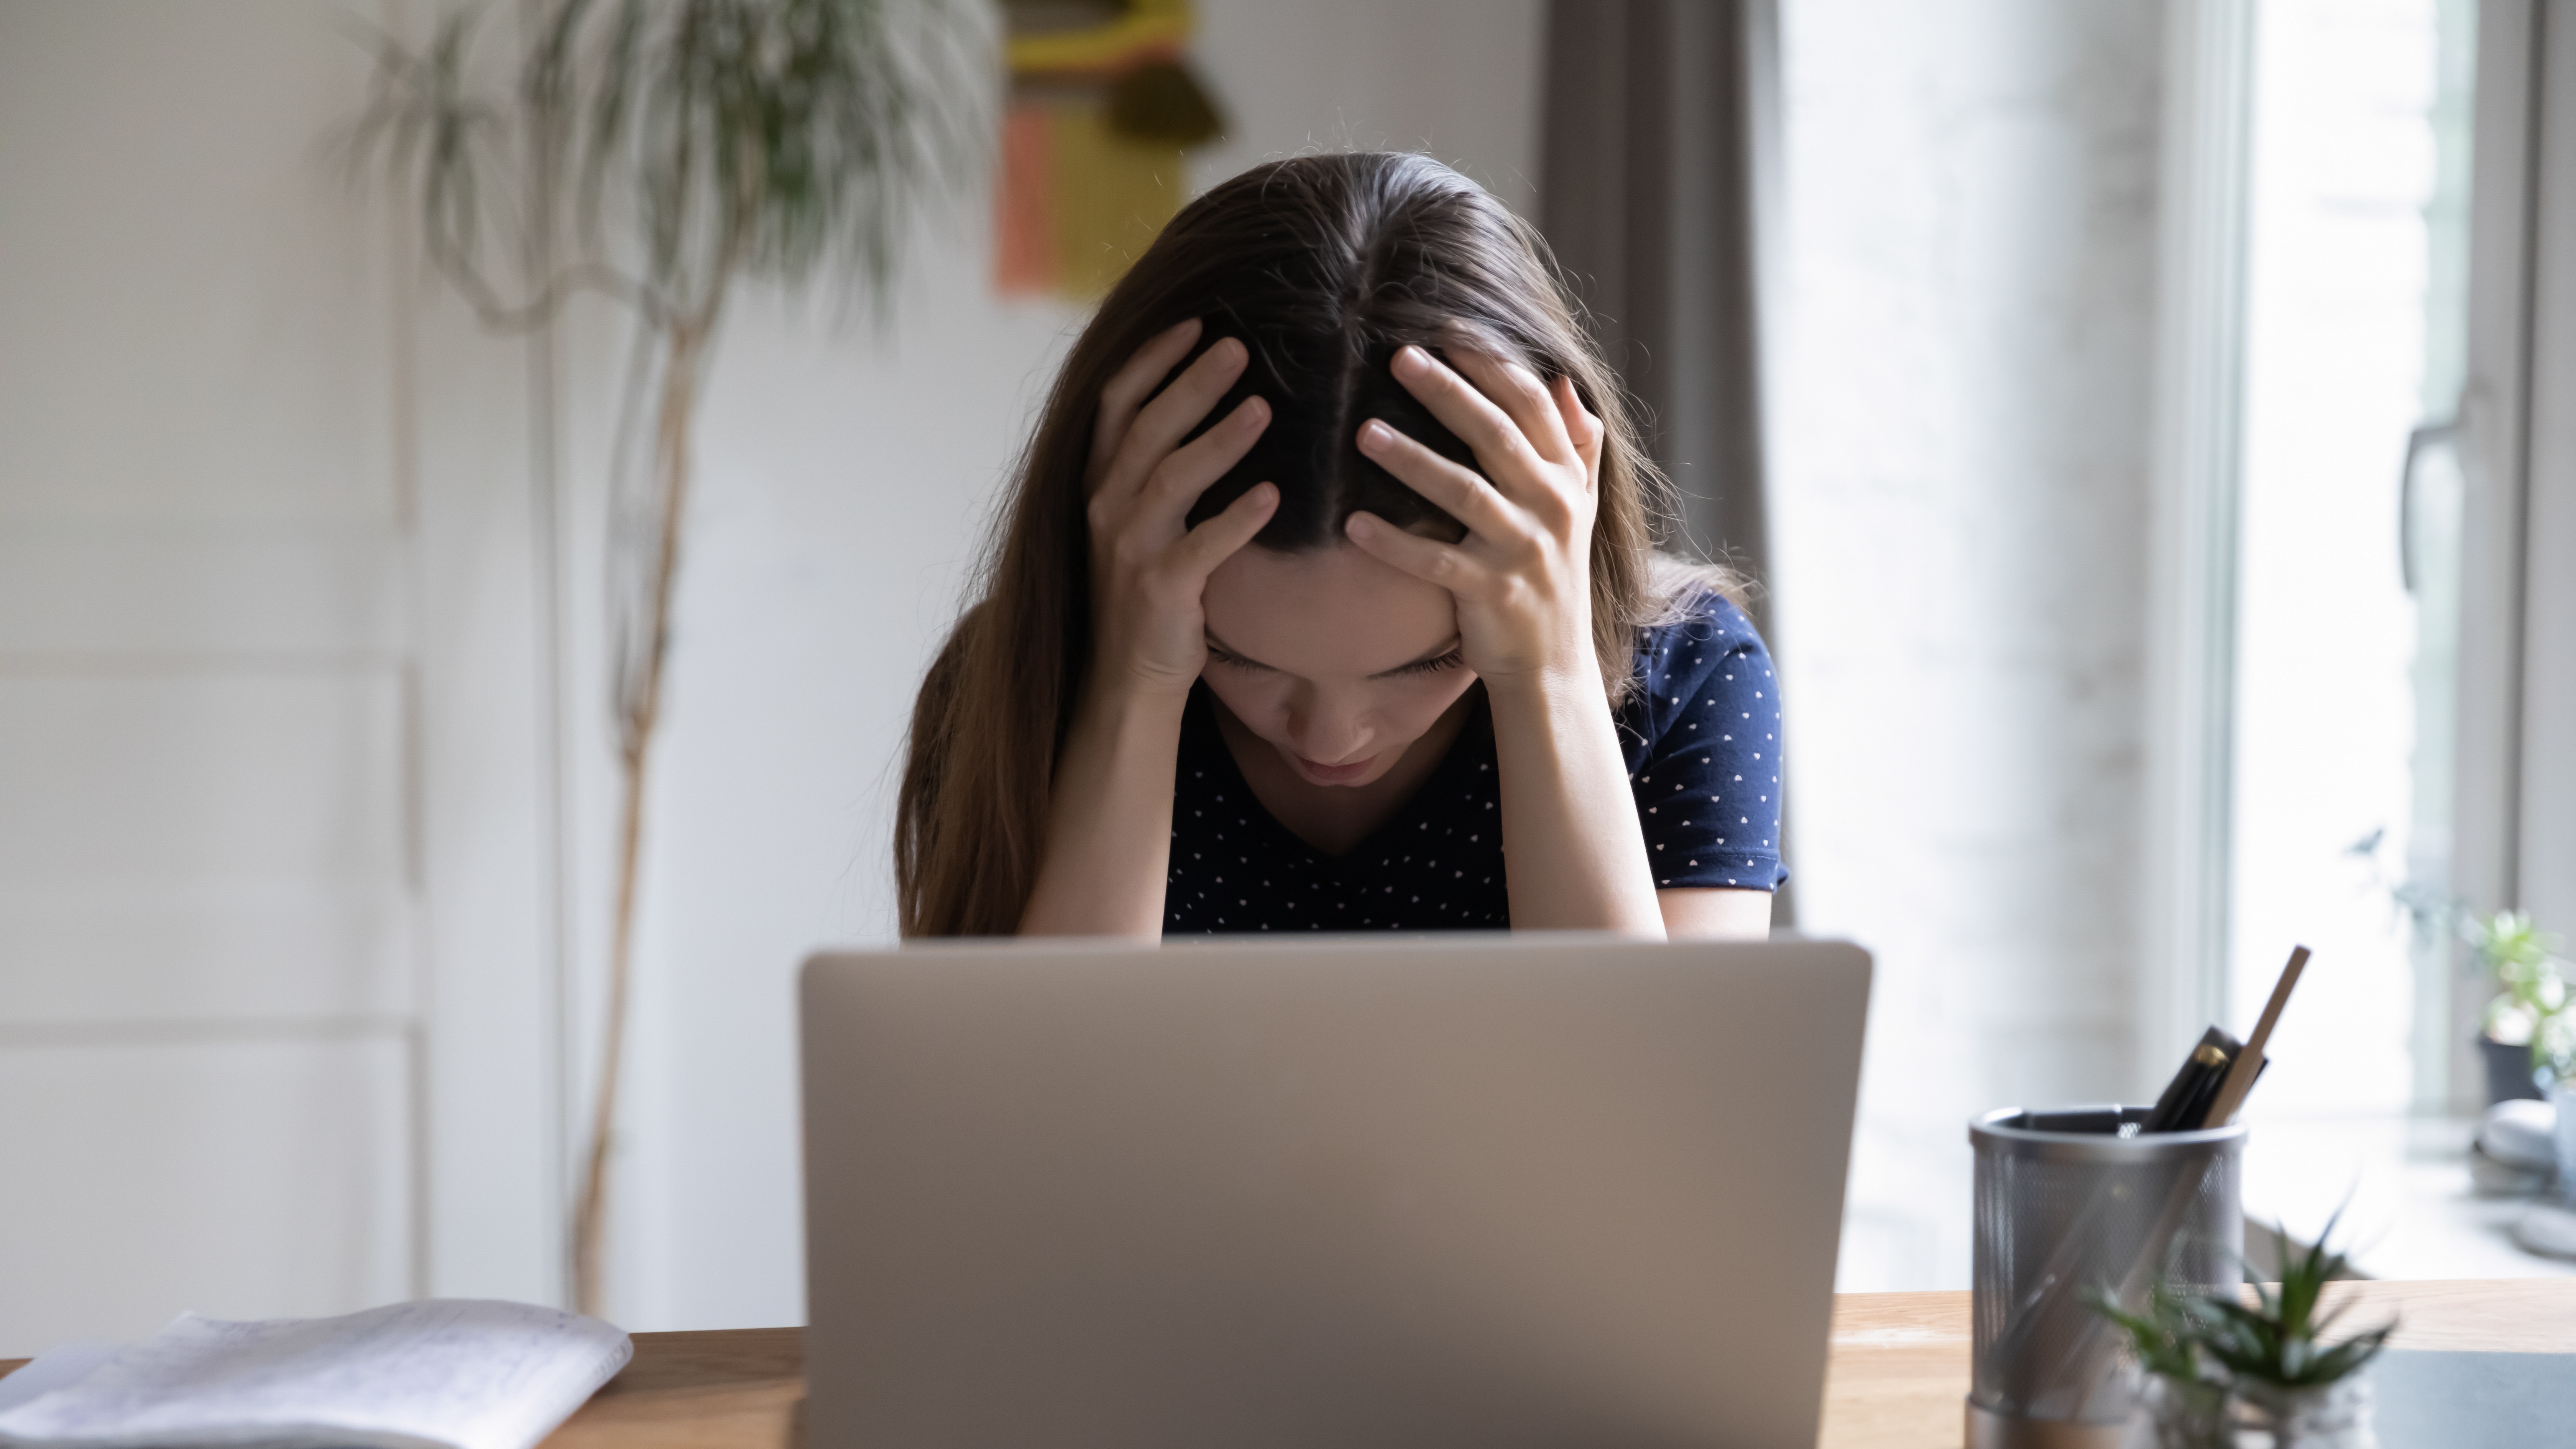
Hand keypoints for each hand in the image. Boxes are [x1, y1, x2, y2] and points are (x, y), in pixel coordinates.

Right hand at [1084, 318, 1278, 697]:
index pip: (1116, 403)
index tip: (1193, 322)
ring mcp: (1128, 549)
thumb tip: (1207, 404)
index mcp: (1100, 482)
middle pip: (1146, 429)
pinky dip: (1236, 520)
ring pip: (1170, 479)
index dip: (1152, 359)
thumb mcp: (1139, 520)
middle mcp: (1106, 508)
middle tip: (1238, 346)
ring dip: (1218, 440)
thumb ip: (1158, 466)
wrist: (1126, 677)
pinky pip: (1201, 547)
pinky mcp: (1159, 590)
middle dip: (1191, 383)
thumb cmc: (1146, 589)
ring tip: (1263, 407)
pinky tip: (1273, 495)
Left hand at [1344, 344, 1605, 689]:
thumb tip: (1562, 381)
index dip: (1491, 362)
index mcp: (1566, 477)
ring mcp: (1523, 551)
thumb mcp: (1581, 506)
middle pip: (1496, 435)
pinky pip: (1436, 562)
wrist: (1553, 664)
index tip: (1446, 328)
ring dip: (1412, 460)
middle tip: (1397, 357)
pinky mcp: (1492, 593)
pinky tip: (1351, 523)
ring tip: (1362, 432)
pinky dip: (1393, 543)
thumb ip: (1576, 444)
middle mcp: (1551, 507)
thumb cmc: (1553, 575)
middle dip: (1448, 391)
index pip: (1531, 404)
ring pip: (1464, 493)